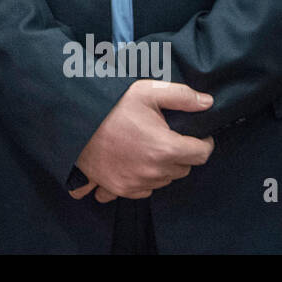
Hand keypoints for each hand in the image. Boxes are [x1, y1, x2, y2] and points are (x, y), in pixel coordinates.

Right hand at [69, 80, 214, 201]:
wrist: (74, 120)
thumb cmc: (111, 105)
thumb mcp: (147, 91)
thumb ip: (182, 96)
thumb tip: (208, 103)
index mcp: (166, 148)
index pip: (202, 154)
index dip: (203, 143)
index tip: (196, 136)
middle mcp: (154, 171)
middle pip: (183, 169)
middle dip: (180, 154)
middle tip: (164, 136)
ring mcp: (136, 183)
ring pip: (164, 180)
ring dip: (161, 167)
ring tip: (145, 147)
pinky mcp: (118, 189)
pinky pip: (142, 190)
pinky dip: (141, 180)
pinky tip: (131, 162)